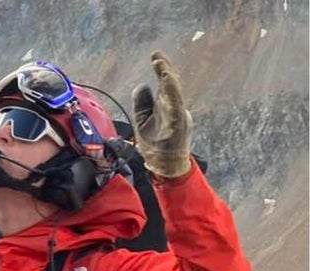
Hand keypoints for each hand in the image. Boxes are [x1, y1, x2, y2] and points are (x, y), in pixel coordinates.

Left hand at [132, 50, 192, 178]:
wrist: (165, 166)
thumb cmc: (156, 145)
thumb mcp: (143, 121)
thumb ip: (142, 104)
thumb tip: (141, 85)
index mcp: (166, 107)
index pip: (165, 84)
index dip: (161, 69)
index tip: (155, 55)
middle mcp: (174, 109)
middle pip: (171, 86)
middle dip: (165, 69)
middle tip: (157, 55)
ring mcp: (178, 117)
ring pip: (175, 95)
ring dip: (169, 81)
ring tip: (162, 68)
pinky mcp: (177, 127)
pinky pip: (176, 109)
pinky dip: (173, 96)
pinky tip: (168, 84)